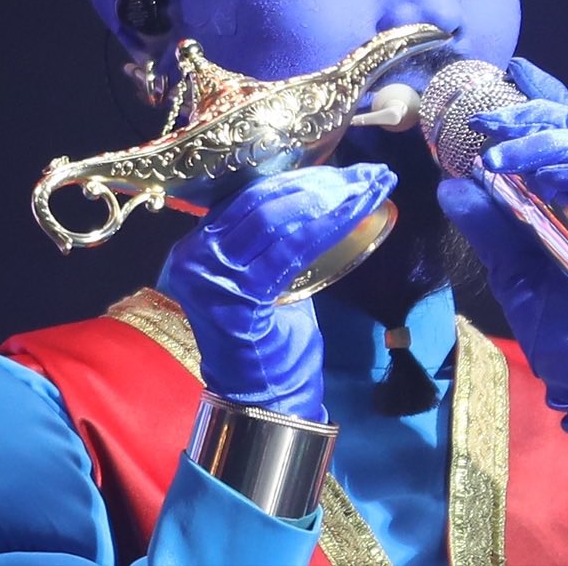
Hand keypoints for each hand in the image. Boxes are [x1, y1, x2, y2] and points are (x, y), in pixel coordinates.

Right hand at [164, 163, 395, 420]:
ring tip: (371, 187)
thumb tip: (315, 192)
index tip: (346, 170)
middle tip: (369, 174)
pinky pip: (290, 249)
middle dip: (322, 184)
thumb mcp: (266, 276)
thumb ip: (273, 238)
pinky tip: (358, 211)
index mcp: (199, 244)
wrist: (262, 398)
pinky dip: (329, 225)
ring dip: (332, 199)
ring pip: (277, 219)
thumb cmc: (270, 338)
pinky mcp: (235, 296)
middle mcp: (195, 254)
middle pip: (264, 201)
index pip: (251, 197)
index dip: (301, 177)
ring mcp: (210, 275)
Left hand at [436, 57, 567, 462]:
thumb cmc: (559, 326)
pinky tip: (556, 183)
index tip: (508, 70)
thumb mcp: (511, 272)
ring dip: (551, 145)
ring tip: (504, 156)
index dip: (541, 95)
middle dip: (532, 118)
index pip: (561, 130)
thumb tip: (450, 185)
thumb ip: (487, 226)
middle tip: (487, 121)